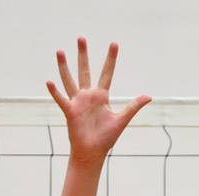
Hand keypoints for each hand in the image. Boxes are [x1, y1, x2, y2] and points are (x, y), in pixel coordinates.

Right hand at [47, 38, 150, 165]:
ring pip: (70, 80)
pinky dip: (55, 92)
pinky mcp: (70, 112)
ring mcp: (78, 103)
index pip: (107, 73)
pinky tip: (49, 82)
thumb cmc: (106, 139)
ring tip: (60, 51)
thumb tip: (149, 96)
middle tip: (81, 38)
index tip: (114, 44)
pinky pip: (62, 100)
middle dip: (83, 55)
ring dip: (64, 67)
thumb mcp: (121, 120)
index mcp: (101, 96)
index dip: (111, 59)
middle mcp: (88, 96)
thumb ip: (133, 106)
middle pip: (85, 70)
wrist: (92, 153)